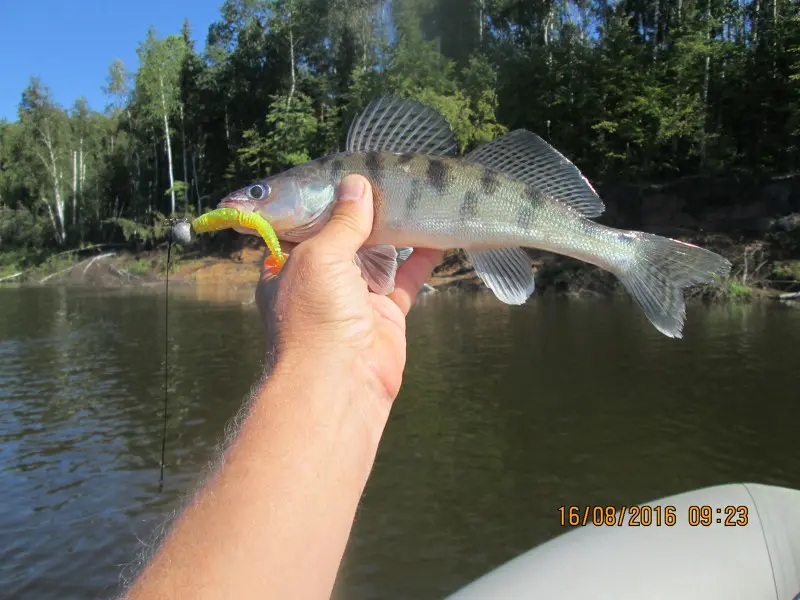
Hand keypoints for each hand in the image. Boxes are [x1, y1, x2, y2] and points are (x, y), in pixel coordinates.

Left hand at [255, 174, 442, 401]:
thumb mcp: (319, 256)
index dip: (322, 202)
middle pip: (343, 239)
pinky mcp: (385, 315)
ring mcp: (353, 299)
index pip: (302, 226)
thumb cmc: (315, 314)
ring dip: (393, 232)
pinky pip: (405, 280)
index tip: (344, 176)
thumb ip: (342, 221)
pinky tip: (436, 235)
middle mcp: (318, 282)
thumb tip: (356, 184)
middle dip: (363, 215)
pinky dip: (420, 259)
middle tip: (386, 182)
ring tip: (412, 198)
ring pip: (376, 257)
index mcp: (287, 267)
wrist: (339, 382)